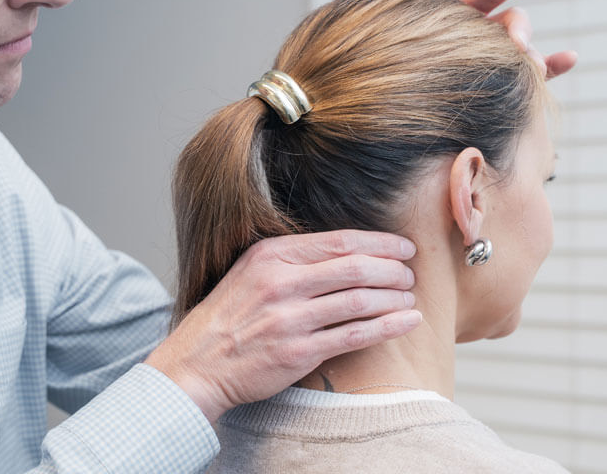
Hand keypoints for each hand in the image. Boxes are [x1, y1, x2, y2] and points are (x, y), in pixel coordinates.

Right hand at [145, 230, 420, 422]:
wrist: (196, 365)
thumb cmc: (228, 319)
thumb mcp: (250, 272)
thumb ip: (292, 259)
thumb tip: (347, 251)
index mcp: (271, 255)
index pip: (340, 241)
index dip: (380, 243)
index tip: (403, 248)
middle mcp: (281, 283)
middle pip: (355, 267)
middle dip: (392, 270)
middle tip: (409, 276)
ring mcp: (290, 319)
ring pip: (359, 300)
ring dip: (394, 298)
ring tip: (410, 298)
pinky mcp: (298, 352)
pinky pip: (355, 335)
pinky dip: (387, 326)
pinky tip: (407, 322)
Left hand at [378, 0, 577, 78]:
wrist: (403, 103)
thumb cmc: (400, 55)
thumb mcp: (399, 21)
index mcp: (465, 12)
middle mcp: (486, 33)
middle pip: (515, 20)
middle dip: (521, 27)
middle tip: (517, 43)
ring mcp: (501, 59)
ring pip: (527, 50)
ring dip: (534, 54)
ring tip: (530, 68)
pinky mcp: (510, 84)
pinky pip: (539, 73)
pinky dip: (556, 64)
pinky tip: (570, 58)